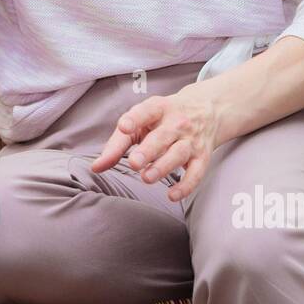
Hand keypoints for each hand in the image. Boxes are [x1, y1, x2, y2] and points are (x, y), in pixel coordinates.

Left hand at [92, 86, 223, 200]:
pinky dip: (186, 185)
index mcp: (158, 109)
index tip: (124, 127)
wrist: (208, 109)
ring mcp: (191, 140)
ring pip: (178, 153)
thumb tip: (96, 167)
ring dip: (163, 167)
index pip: (146, 111)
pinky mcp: (202, 156)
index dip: (135, 119)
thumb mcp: (141, 122)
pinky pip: (197, 172)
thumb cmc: (164, 117)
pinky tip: (172, 195)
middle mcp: (177, 123)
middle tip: (134, 162)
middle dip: (148, 150)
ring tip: (147, 178)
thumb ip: (117, 144)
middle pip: (162, 136)